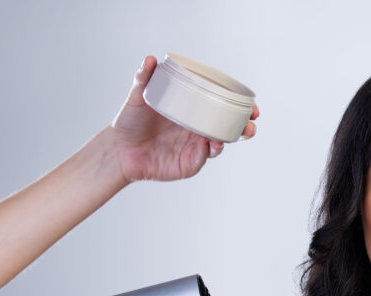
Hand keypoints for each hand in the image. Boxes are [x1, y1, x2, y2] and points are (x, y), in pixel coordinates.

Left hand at [110, 56, 259, 183]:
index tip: (250, 103)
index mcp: (192, 112)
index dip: (238, 105)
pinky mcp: (189, 163)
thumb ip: (144, 78)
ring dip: (234, 137)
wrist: (118, 149)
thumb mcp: (138, 96)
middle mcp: (198, 129)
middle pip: (229, 127)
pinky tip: (214, 143)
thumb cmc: (130, 121)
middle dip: (245, 125)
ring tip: (242, 131)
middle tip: (252, 120)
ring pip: (222, 142)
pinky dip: (212, 149)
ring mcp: (195, 147)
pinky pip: (204, 156)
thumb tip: (150, 59)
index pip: (221, 107)